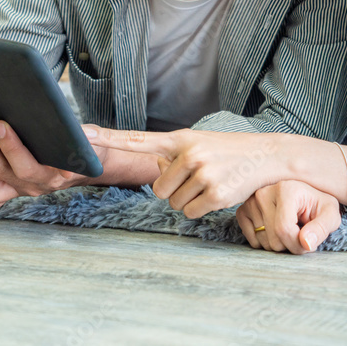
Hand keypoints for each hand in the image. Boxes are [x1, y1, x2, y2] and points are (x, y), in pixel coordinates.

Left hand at [0, 108, 113, 213]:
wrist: (85, 165)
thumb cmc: (88, 148)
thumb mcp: (96, 141)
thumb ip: (93, 138)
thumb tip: (83, 134)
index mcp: (55, 176)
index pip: (30, 166)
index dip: (13, 148)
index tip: (2, 124)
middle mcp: (34, 186)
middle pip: (2, 169)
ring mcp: (17, 189)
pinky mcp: (6, 188)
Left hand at [84, 126, 283, 217]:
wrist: (266, 156)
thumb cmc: (227, 152)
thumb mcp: (198, 145)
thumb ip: (172, 156)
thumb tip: (157, 171)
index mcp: (179, 139)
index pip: (136, 139)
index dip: (107, 138)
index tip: (81, 133)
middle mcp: (189, 154)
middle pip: (158, 190)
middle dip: (175, 190)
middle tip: (198, 178)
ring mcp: (203, 174)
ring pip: (173, 203)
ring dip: (189, 200)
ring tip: (210, 183)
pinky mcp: (215, 194)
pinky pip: (190, 212)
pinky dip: (201, 209)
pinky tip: (218, 193)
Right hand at [235, 180, 341, 253]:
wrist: (304, 195)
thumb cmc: (317, 205)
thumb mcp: (329, 214)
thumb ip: (321, 228)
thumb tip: (306, 243)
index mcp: (286, 190)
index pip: (284, 229)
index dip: (298, 244)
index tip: (308, 242)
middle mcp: (264, 192)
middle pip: (274, 239)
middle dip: (289, 245)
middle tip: (299, 232)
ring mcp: (250, 201)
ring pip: (263, 243)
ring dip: (279, 243)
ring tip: (288, 227)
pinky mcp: (242, 210)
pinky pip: (253, 241)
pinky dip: (266, 241)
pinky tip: (275, 228)